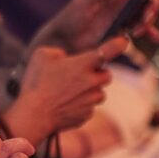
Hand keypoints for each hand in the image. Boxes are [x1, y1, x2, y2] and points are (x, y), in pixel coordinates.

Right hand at [3, 37, 127, 140]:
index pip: (110, 50)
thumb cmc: (37, 83)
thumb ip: (58, 52)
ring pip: (99, 93)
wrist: (34, 114)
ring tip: (68, 93)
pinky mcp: (86, 115)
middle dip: (97, 74)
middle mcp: (92, 82)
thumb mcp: (41, 55)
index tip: (124, 41)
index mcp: (84, 64)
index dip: (119, 44)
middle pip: (106, 75)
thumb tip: (64, 57)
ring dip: (89, 91)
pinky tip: (64, 105)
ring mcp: (91, 101)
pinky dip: (80, 105)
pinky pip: (89, 108)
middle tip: (79, 75)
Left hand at [32, 0, 158, 52]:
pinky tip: (157, 39)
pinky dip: (152, 32)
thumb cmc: (68, 20)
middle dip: (152, 4)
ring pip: (148, 9)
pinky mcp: (124, 27)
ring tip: (135, 33)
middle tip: (144, 21)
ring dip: (149, 20)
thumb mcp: (82, 4)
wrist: (63, 43)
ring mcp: (124, 11)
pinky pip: (144, 27)